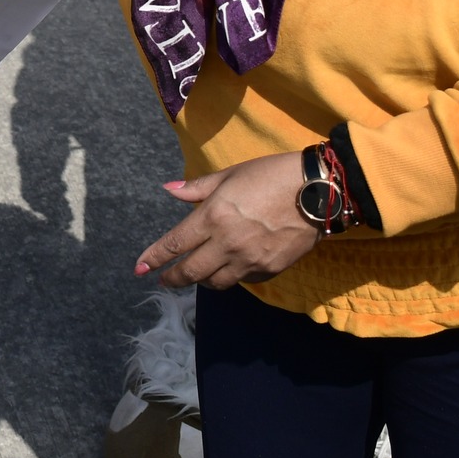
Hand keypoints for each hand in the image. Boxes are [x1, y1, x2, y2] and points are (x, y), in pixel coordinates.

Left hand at [134, 152, 319, 290]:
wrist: (318, 192)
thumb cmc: (271, 175)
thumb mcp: (230, 175)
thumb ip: (197, 188)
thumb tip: (168, 189)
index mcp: (214, 216)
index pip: (175, 244)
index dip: (154, 258)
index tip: (140, 268)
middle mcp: (228, 243)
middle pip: (190, 272)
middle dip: (172, 278)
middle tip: (163, 279)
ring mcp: (249, 260)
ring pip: (215, 283)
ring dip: (201, 280)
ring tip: (195, 274)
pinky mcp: (269, 270)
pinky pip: (242, 280)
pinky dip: (230, 276)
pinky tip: (229, 267)